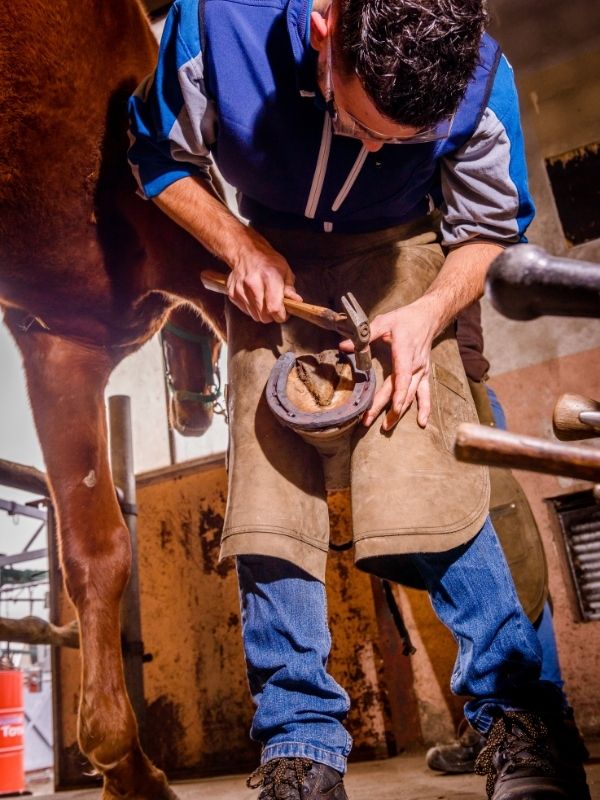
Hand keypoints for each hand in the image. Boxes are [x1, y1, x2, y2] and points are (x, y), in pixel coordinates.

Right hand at [227, 233, 301, 322]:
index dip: (281, 315)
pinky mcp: (233, 294)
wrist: (245, 252)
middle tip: (275, 306)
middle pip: (264, 316)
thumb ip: (290, 289)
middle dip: (273, 315)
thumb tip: (296, 302)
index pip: (274, 309)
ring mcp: (241, 290)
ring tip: (265, 299)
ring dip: (262, 312)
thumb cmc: (267, 260)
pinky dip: (253, 308)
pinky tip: (255, 297)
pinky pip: (246, 311)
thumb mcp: (285, 271)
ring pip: (255, 316)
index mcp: (269, 278)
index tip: (284, 313)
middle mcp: (253, 285)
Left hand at [340, 301, 438, 429]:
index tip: (393, 407)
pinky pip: (425, 394)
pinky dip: (424, 408)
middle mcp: (415, 365)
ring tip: (386, 427)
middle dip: (385, 408)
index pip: (402, 376)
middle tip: (367, 421)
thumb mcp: (383, 322)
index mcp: (405, 352)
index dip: (398, 393)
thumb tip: (344, 346)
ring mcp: (421, 371)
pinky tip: (422, 423)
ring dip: (399, 412)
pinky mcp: (423, 374)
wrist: (427, 317)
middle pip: (400, 391)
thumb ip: (365, 337)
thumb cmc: (404, 320)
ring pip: (411, 396)